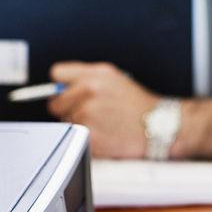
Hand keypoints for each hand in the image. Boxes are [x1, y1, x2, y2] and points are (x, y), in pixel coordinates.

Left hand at [45, 61, 159, 158]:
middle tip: (89, 111)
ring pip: (64, 122)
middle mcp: (89, 91)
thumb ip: (84, 76)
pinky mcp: (89, 135)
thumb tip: (58, 86)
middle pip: (55, 103)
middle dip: (67, 108)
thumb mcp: (114, 77)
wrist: (157, 125)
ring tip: (100, 123)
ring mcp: (88, 114)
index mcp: (94, 75)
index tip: (66, 92)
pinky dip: (84, 138)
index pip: (57, 74)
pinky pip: (74, 137)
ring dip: (77, 124)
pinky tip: (102, 134)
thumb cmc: (136, 103)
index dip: (61, 86)